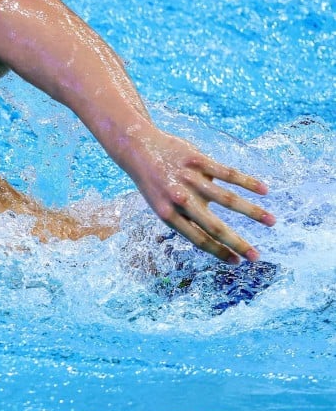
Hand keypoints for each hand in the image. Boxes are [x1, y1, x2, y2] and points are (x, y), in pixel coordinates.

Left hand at [125, 129, 275, 263]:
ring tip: (272, 222)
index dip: (218, 252)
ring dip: (253, 212)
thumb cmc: (155, 183)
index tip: (237, 262)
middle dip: (237, 243)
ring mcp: (190, 179)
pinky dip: (248, 182)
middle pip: (214, 226)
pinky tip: (264, 191)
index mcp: (169, 215)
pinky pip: (228, 173)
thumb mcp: (161, 206)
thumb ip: (185, 219)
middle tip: (257, 257)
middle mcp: (180, 200)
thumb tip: (214, 237)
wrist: (138, 148)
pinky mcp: (198, 161)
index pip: (198, 239)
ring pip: (227, 199)